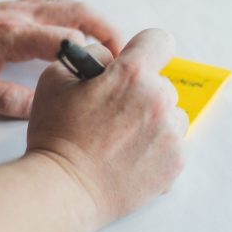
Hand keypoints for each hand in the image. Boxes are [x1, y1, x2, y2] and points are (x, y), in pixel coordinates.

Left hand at [0, 0, 122, 118]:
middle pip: (78, 10)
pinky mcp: (17, 5)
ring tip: (113, 42)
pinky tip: (83, 27)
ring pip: (70, 2)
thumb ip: (2, 99)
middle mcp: (21, 15)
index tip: (107, 73)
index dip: (92, 53)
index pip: (65, 37)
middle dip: (108, 29)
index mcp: (12, 35)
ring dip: (96, 19)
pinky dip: (76, 11)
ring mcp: (20, 6)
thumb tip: (40, 108)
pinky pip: (56, 1)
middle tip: (126, 53)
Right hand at [27, 29, 188, 231]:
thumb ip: (90, 57)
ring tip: (122, 140)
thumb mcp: (56, 79)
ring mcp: (171, 134)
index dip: (144, 50)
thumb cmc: (56, 135)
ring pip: (172, 115)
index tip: (134, 63)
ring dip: (154, 121)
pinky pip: (173, 145)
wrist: (64, 190)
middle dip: (141, 93)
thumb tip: (111, 58)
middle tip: (114, 114)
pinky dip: (156, 150)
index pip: (159, 41)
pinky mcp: (175, 163)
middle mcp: (158, 100)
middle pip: (163, 84)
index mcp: (132, 75)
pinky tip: (130, 159)